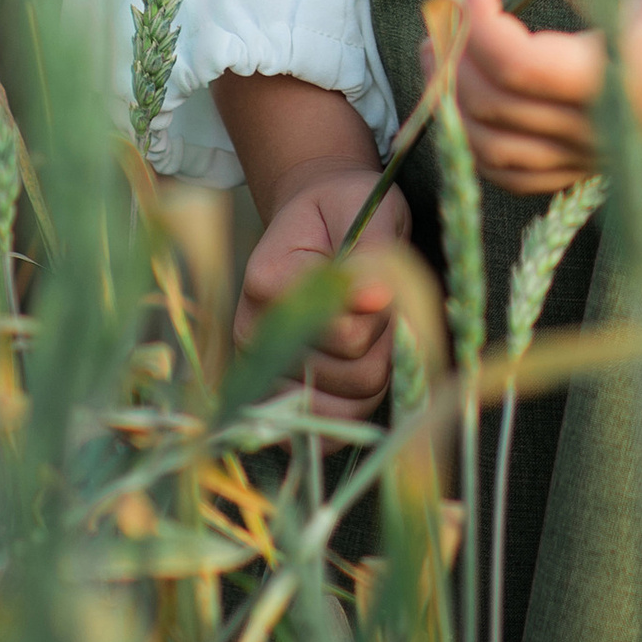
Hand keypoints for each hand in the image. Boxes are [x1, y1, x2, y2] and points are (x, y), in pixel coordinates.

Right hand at [234, 168, 411, 416]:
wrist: (315, 219)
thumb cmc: (344, 211)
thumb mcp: (364, 211)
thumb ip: (370, 254)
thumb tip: (377, 297)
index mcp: (269, 281)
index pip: (345, 329)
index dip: (383, 311)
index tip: (383, 280)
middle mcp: (254, 330)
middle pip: (352, 370)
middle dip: (387, 341)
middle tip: (386, 305)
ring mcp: (263, 366)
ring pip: (351, 402)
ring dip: (381, 369)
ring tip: (378, 330)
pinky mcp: (278, 390)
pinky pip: (323, 429)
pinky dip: (356, 411)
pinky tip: (365, 379)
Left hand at [446, 0, 641, 187]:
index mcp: (622, 80)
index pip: (520, 65)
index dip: (480, 22)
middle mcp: (605, 131)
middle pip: (494, 109)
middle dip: (454, 56)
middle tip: (444, 7)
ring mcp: (598, 157)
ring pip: (496, 152)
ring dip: (453, 106)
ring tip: (438, 52)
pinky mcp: (597, 167)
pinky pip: (519, 175)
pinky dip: (480, 146)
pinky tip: (467, 106)